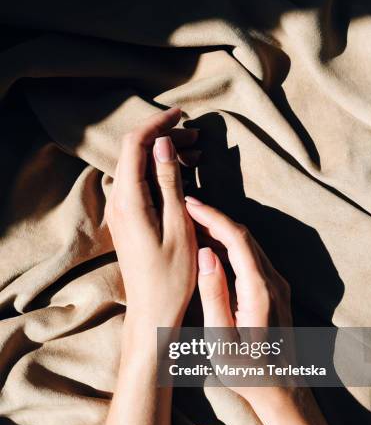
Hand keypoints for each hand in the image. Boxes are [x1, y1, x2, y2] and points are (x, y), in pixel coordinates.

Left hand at [106, 108, 197, 332]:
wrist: (153, 310)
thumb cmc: (171, 275)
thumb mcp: (178, 225)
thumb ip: (169, 182)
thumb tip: (163, 144)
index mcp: (129, 200)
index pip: (135, 145)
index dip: (157, 124)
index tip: (182, 114)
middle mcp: (118, 201)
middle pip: (135, 153)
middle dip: (165, 138)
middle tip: (197, 139)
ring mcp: (120, 210)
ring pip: (138, 167)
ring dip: (164, 155)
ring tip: (196, 154)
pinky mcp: (127, 219)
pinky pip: (139, 183)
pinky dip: (159, 172)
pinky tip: (182, 176)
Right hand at [185, 196, 293, 399]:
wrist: (282, 390)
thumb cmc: (247, 371)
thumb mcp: (221, 339)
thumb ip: (214, 295)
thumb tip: (206, 255)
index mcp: (259, 290)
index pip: (237, 238)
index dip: (213, 217)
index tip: (190, 204)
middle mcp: (274, 282)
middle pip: (245, 236)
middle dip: (215, 218)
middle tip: (186, 209)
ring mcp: (279, 286)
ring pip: (250, 245)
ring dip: (223, 231)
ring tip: (194, 224)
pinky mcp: (277, 292)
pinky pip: (253, 258)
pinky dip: (232, 246)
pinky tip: (213, 248)